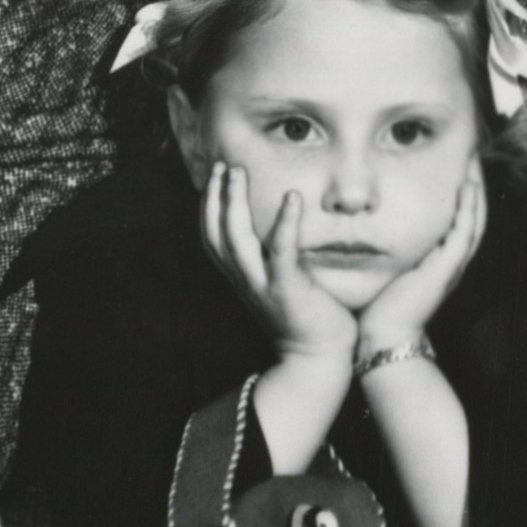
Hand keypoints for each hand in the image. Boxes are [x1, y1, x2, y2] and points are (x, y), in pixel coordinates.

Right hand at [198, 163, 360, 370]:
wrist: (317, 360)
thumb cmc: (307, 321)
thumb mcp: (278, 287)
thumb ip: (273, 262)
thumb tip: (279, 232)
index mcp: (242, 280)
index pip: (213, 239)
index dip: (209, 207)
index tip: (215, 177)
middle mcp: (245, 281)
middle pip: (217, 234)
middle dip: (215, 197)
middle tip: (222, 165)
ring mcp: (263, 285)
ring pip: (236, 239)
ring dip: (233, 203)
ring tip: (238, 173)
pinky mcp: (287, 289)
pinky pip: (281, 251)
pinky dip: (285, 222)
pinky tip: (292, 197)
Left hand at [353, 165, 487, 357]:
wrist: (384, 336)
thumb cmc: (381, 306)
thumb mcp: (391, 268)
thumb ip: (392, 248)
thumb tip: (373, 225)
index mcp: (442, 260)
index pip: (461, 218)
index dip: (463, 192)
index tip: (457, 165)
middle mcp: (453, 261)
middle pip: (475, 214)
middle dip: (475, 183)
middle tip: (472, 154)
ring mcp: (453, 265)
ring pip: (475, 218)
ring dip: (477, 189)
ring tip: (474, 161)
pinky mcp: (446, 268)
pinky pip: (464, 231)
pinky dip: (468, 207)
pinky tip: (467, 185)